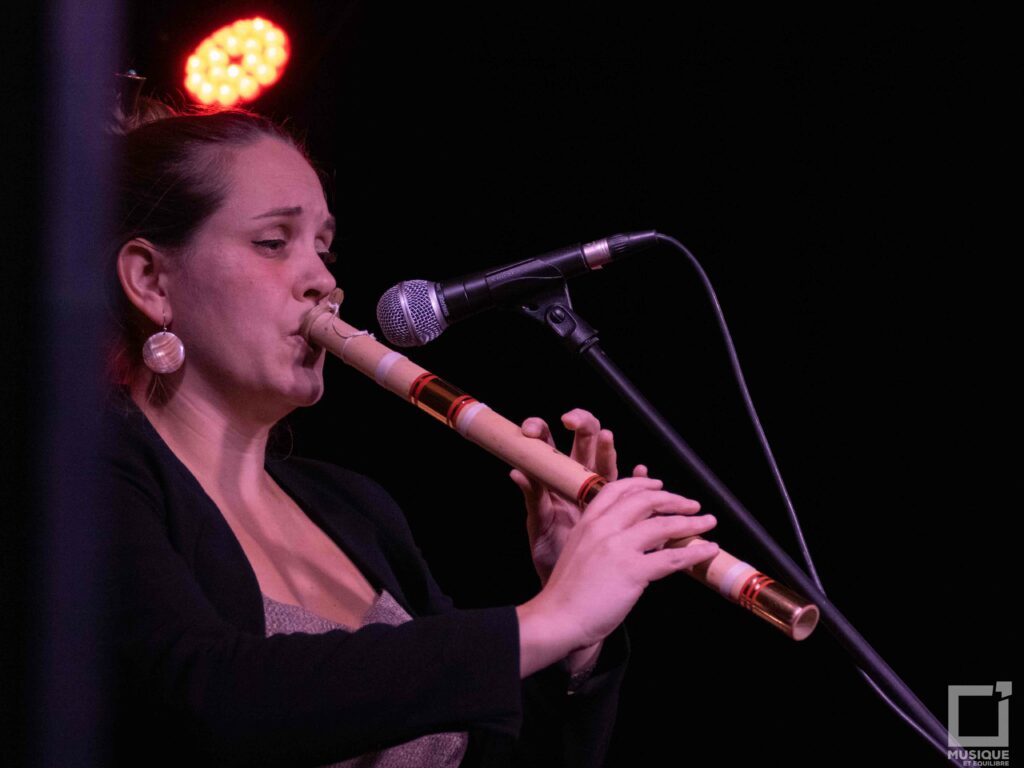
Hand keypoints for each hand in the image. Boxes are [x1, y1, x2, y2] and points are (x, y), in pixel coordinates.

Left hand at [510, 408, 649, 585]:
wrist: (570, 587)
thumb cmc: (550, 554)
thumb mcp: (538, 525)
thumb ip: (533, 498)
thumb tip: (516, 472)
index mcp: (552, 478)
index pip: (546, 443)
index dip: (539, 429)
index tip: (531, 429)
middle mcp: (576, 477)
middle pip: (582, 440)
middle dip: (580, 423)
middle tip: (572, 421)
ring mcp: (598, 490)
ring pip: (605, 459)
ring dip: (606, 447)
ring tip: (606, 437)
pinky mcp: (617, 508)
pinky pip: (630, 487)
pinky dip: (637, 477)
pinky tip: (639, 470)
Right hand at [516, 476, 718, 676]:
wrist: (557, 618)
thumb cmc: (567, 592)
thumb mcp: (579, 551)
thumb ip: (602, 538)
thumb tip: (638, 535)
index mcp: (588, 522)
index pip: (617, 490)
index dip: (642, 484)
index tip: (659, 484)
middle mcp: (603, 528)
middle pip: (645, 501)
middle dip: (673, 499)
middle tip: (691, 503)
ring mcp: (618, 547)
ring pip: (663, 525)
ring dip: (691, 522)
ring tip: (707, 522)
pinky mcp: (632, 570)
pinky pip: (671, 558)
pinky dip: (694, 552)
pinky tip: (708, 550)